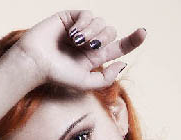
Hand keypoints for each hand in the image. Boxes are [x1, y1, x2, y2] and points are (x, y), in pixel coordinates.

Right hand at [13, 10, 146, 90]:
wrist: (37, 62)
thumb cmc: (58, 75)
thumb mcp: (86, 83)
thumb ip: (106, 78)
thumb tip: (123, 63)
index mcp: (96, 57)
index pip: (119, 47)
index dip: (133, 40)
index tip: (144, 32)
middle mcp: (90, 42)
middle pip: (112, 32)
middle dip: (104, 38)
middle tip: (89, 46)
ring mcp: (81, 29)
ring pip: (102, 22)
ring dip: (93, 32)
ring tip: (76, 42)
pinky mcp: (71, 17)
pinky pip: (88, 14)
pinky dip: (85, 23)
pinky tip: (73, 33)